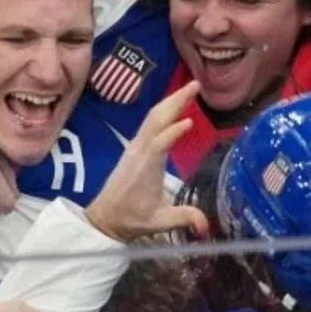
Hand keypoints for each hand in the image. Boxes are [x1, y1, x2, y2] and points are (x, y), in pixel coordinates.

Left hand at [85, 82, 209, 242]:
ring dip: (171, 100)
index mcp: (146, 167)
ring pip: (153, 116)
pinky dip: (164, 109)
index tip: (190, 121)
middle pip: (157, 119)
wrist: (104, 218)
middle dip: (176, 100)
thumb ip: (184, 219)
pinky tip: (174, 105)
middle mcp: (140, 151)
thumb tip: (206, 226)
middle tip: (196, 84)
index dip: (174, 132)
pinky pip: (150, 122)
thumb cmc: (131, 219)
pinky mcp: (135, 147)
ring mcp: (136, 146)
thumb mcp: (159, 222)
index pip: (160, 144)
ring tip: (191, 88)